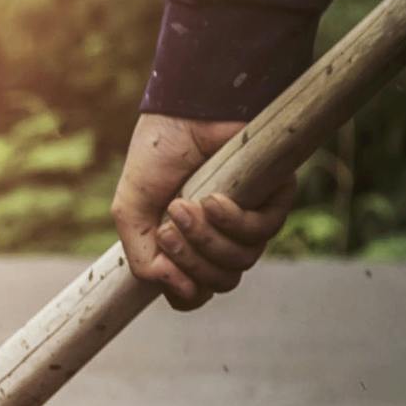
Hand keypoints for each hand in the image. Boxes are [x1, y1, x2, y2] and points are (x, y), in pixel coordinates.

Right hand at [111, 113, 294, 310]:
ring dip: (207, 239)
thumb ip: (141, 257)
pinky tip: (213, 198)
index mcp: (188, 245)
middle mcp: (221, 238)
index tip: (164, 268)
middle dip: (191, 260)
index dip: (184, 292)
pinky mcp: (274, 199)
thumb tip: (173, 288)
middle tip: (168, 227)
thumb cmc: (157, 155)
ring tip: (184, 205)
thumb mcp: (130, 211)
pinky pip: (262, 231)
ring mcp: (249, 220)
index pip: (197, 293)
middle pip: (220, 282)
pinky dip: (232, 220)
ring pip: (241, 261)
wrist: (183, 112)